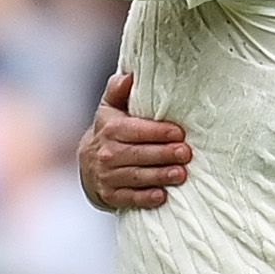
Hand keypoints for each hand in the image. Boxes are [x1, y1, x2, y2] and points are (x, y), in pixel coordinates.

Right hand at [78, 72, 191, 211]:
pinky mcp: (109, 194)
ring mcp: (107, 175)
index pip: (136, 130)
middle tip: (186, 154)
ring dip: (159, 176)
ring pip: (136, 176)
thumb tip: (128, 75)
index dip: (158, 132)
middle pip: (139, 154)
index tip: (179, 133)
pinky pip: (129, 197)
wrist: (88, 164)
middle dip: (164, 154)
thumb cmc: (109, 131)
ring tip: (180, 174)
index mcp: (110, 128)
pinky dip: (145, 198)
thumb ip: (118, 90)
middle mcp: (106, 152)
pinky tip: (161, 196)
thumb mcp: (110, 108)